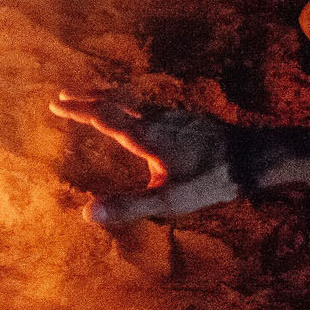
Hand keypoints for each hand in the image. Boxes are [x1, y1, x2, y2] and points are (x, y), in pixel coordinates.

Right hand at [48, 94, 236, 223]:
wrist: (253, 157)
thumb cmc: (211, 180)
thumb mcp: (169, 201)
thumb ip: (128, 206)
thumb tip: (87, 214)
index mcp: (145, 135)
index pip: (102, 116)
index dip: (78, 110)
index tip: (56, 104)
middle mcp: (154, 118)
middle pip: (113, 99)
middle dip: (86, 97)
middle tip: (63, 95)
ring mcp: (171, 114)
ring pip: (130, 98)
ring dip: (106, 95)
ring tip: (92, 96)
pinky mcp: (185, 116)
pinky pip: (146, 102)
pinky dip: (127, 100)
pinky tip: (135, 109)